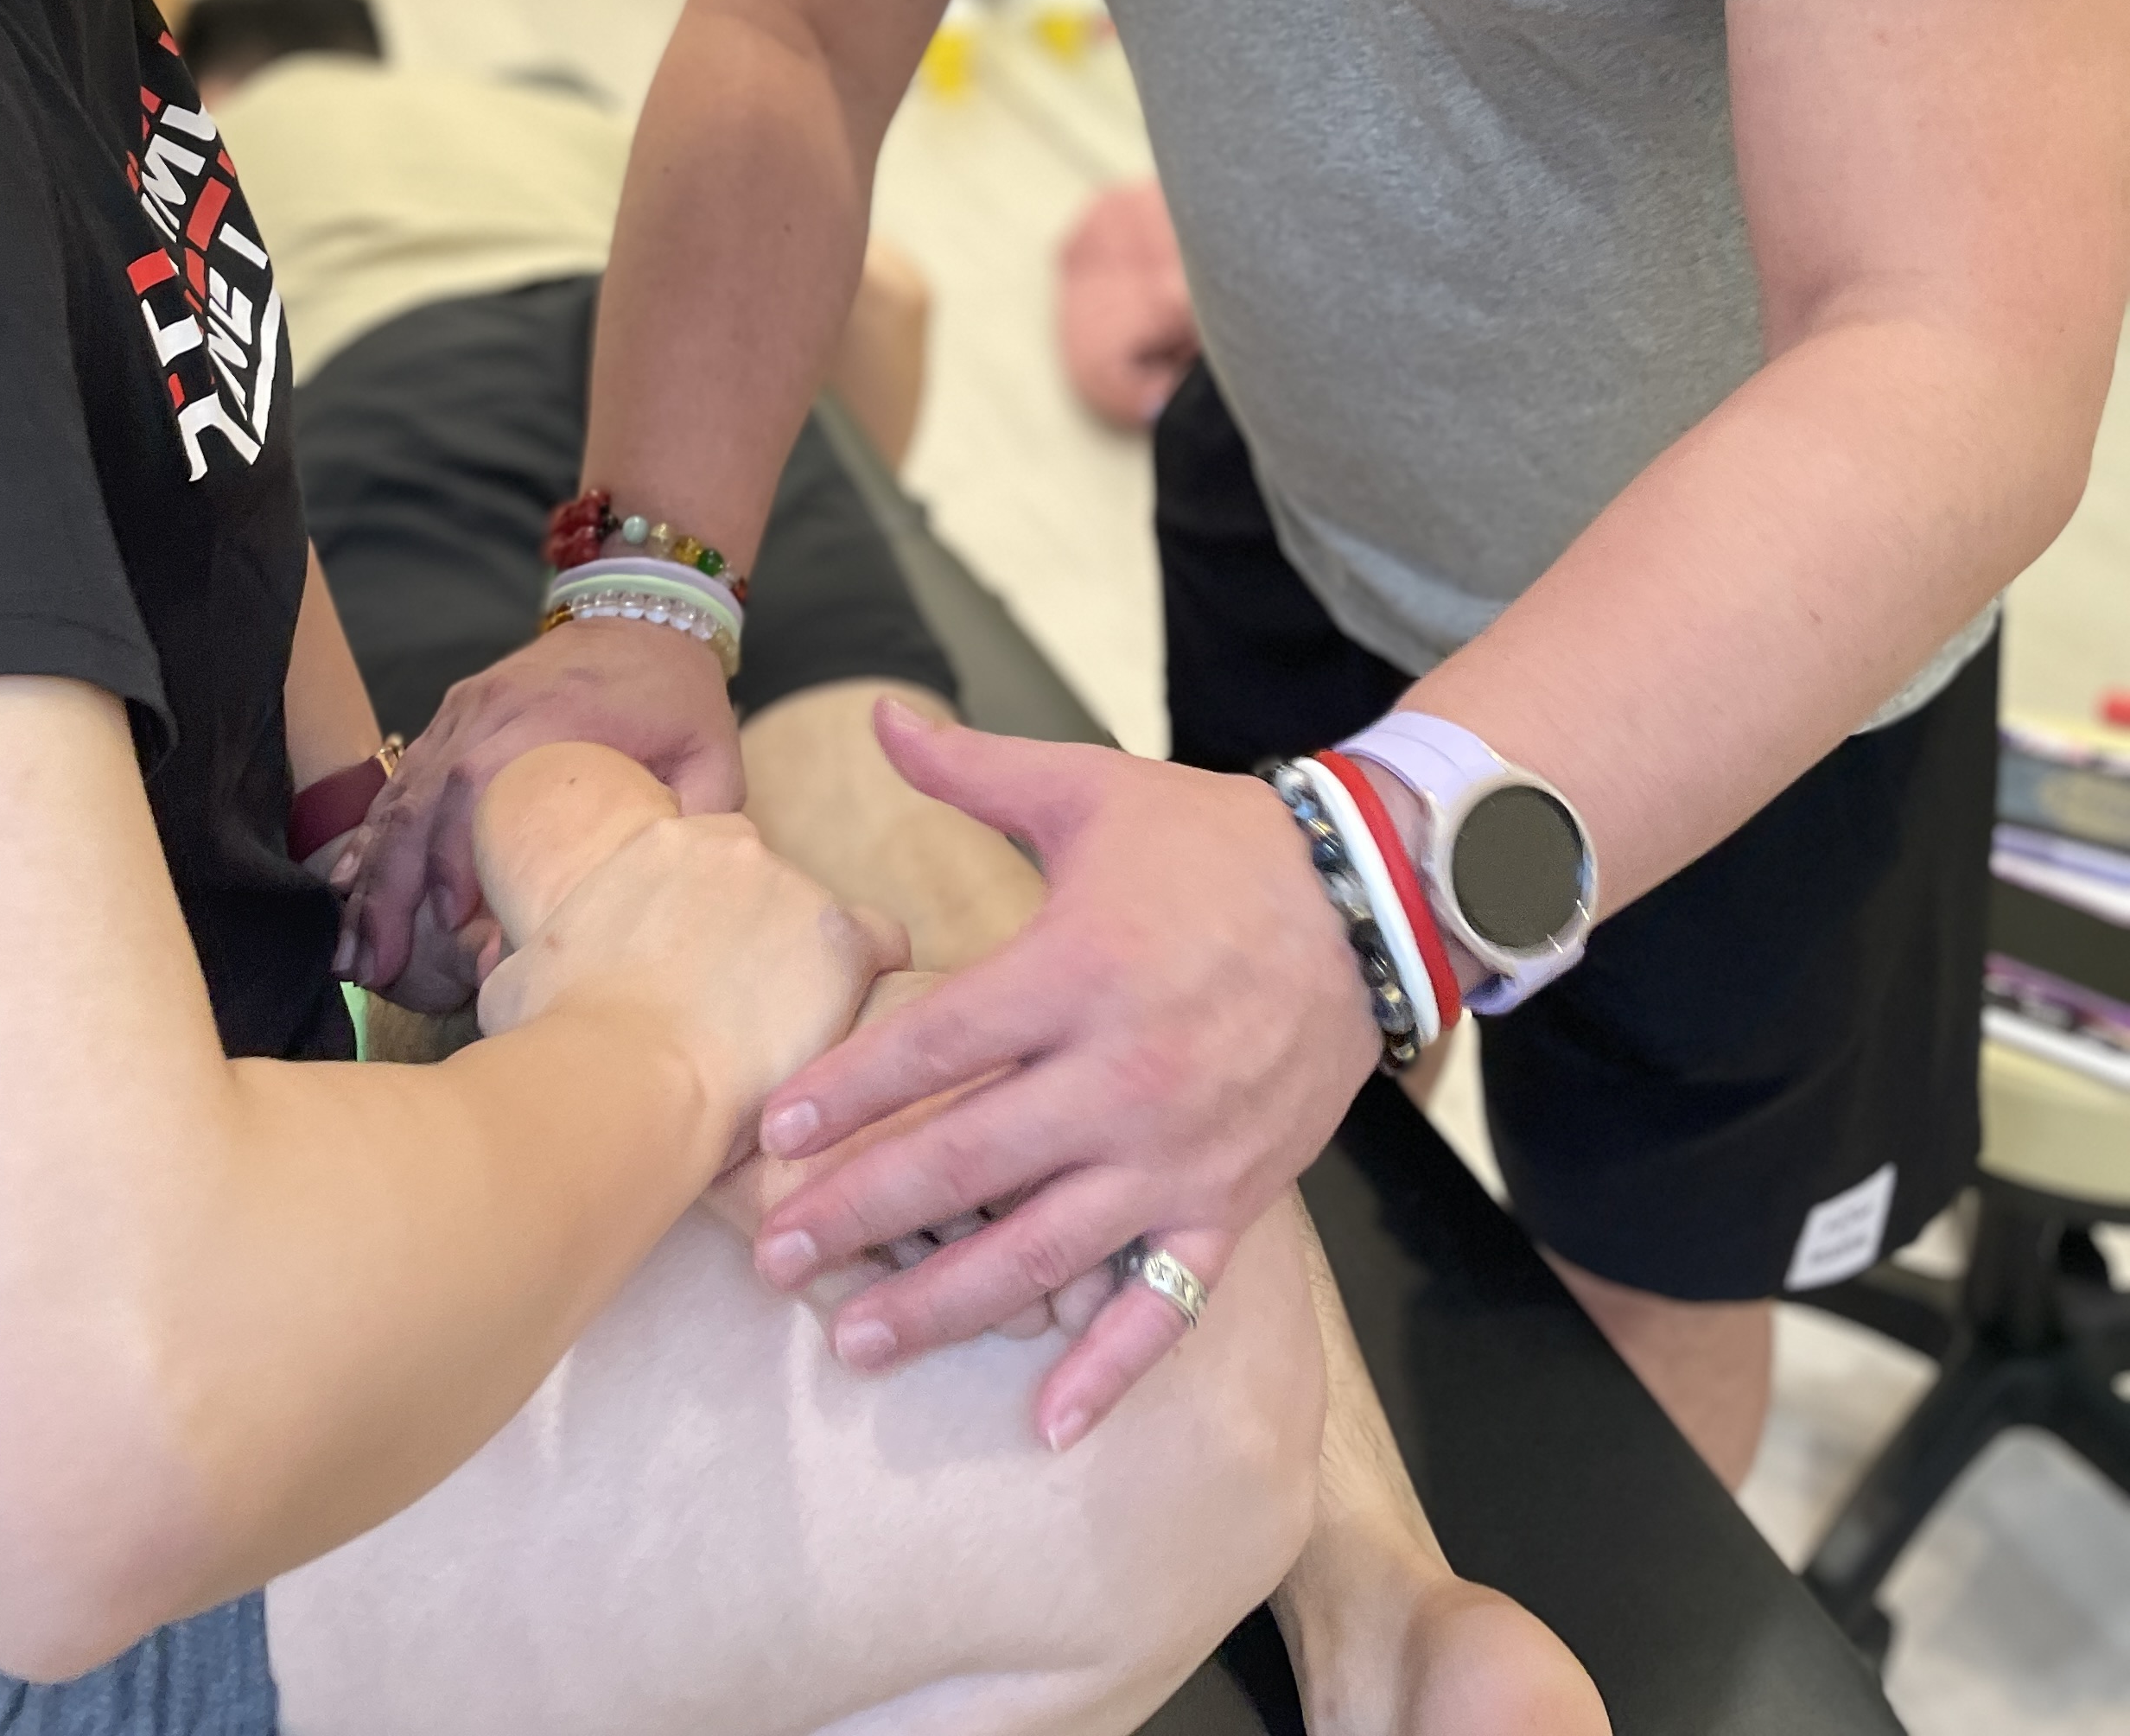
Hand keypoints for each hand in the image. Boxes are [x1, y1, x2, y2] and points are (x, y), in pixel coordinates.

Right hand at [332, 622, 742, 1003]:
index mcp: (554, 714)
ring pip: (399, 796)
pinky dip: (374, 838)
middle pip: (419, 799)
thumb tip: (644, 912)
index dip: (454, 856)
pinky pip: (401, 781)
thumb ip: (685, 829)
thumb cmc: (680, 702)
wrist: (644, 615)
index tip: (447, 925)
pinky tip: (349, 891)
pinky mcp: (451, 716)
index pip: (477, 782)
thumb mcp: (710, 761)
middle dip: (388, 888)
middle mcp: (492, 708)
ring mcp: (463, 709)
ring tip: (350, 952)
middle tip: (370, 966)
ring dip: (370, 876)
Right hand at [478, 806, 905, 1157]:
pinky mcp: (840, 939)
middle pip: (764, 883)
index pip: (707, 860)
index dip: (706, 919)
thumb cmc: (559, 1042)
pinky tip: (846, 1028)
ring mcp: (792, 887)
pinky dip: (869, 981)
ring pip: (818, 918)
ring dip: (804, 967)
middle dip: (755, 938)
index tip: (698, 971)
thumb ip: (533, 958)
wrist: (620, 1083)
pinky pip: (883, 944)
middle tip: (736, 1011)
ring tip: (784, 1035)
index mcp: (659, 843)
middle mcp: (732, 845)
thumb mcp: (520, 981)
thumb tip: (515, 966)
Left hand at [747, 700, 1383, 1447]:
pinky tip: (1047, 1425)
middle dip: (860, 1214)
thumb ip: (973, 766)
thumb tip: (878, 717)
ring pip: (1042, 1250)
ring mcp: (1176, 1151)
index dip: (847, 1092)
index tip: (772, 1133)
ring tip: (857, 1344)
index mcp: (1074, 970)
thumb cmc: (1212, 843)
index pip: (935, 1046)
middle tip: (773, 1259)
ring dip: (944, 1305)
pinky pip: (1165, 1302)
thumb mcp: (1089, 790)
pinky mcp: (1230, 1198)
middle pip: (966, 1161)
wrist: (1369, 898)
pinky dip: (1110, 1371)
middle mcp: (1119, 1074)